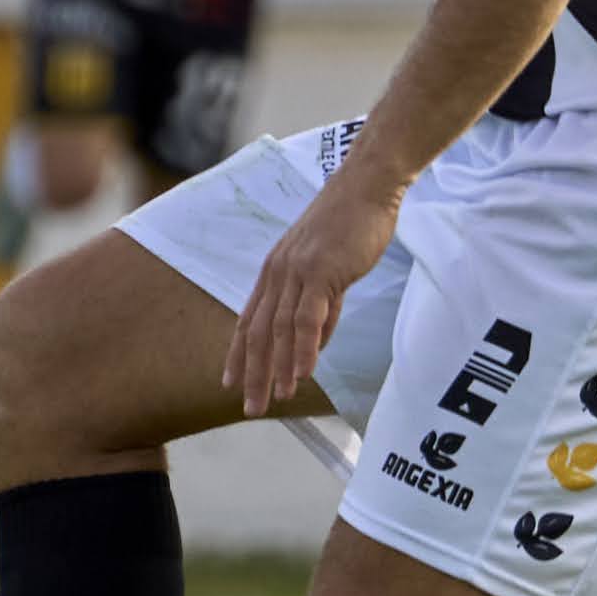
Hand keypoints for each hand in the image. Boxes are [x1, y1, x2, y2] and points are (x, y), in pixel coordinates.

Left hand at [229, 151, 406, 416]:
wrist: (365, 187)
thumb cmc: (350, 224)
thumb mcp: (327, 268)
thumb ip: (321, 306)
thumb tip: (317, 342)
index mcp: (275, 272)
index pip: (249, 320)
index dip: (239, 354)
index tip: (231, 383)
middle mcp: (278, 274)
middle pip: (259, 332)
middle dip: (253, 373)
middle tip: (250, 407)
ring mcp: (297, 273)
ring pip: (280, 330)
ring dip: (278, 368)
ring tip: (276, 398)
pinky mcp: (321, 272)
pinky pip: (308, 318)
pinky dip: (304, 348)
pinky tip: (303, 373)